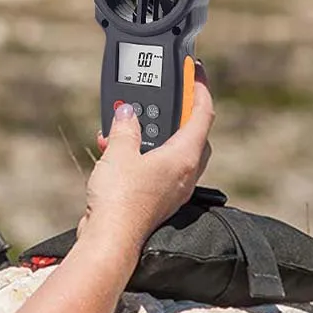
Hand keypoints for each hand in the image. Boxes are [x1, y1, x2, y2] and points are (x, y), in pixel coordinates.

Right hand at [81, 63, 213, 257]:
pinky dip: (142, 155)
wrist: (110, 239)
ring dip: (156, 135)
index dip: (200, 89)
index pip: (203, 114)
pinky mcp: (156, 200)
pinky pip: (156, 168)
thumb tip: (126, 114)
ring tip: (130, 122)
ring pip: (174, 152)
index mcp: (184, 157)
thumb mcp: (119, 152)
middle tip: (168, 96)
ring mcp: (172, 189)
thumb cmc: (120, 199)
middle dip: (181, 113)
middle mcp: (184, 174)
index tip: (194, 72)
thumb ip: (125, 128)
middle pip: (194, 134)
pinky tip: (116, 150)